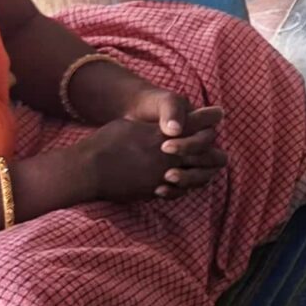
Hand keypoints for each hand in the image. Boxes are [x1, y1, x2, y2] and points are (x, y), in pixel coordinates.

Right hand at [76, 110, 226, 202]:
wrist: (88, 169)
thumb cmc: (106, 142)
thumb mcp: (132, 125)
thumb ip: (152, 128)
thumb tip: (164, 128)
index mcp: (164, 133)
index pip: (197, 124)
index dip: (209, 118)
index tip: (217, 114)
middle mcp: (170, 153)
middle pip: (209, 153)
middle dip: (213, 151)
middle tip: (211, 149)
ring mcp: (165, 173)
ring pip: (200, 175)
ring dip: (202, 171)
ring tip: (201, 168)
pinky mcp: (156, 190)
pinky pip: (181, 191)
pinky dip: (183, 186)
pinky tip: (180, 182)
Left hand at [114, 85, 227, 181]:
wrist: (131, 115)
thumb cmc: (152, 104)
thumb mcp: (164, 101)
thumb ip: (172, 111)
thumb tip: (175, 130)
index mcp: (203, 126)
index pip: (208, 140)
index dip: (192, 145)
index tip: (164, 146)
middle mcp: (201, 145)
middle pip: (213, 162)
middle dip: (193, 169)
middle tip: (168, 170)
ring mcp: (190, 161)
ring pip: (202, 178)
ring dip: (187, 181)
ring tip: (165, 179)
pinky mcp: (176, 172)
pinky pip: (185, 188)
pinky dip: (174, 191)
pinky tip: (158, 190)